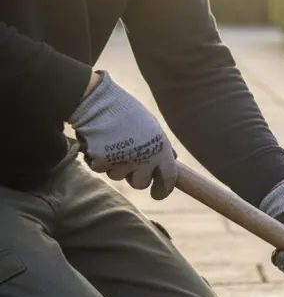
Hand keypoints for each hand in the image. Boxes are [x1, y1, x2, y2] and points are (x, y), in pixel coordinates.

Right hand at [69, 70, 178, 198]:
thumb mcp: (152, 126)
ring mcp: (123, 162)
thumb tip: (173, 161)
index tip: (157, 194)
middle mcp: (144, 159)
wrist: (97, 102)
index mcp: (161, 150)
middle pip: (141, 184)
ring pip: (118, 177)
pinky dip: (97, 159)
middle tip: (128, 160)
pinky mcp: (102, 162)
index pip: (168, 179)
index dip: (163, 190)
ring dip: (115, 165)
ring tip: (112, 143)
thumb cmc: (126, 112)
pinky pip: (100, 168)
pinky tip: (98, 142)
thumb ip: (162, 146)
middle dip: (134, 176)